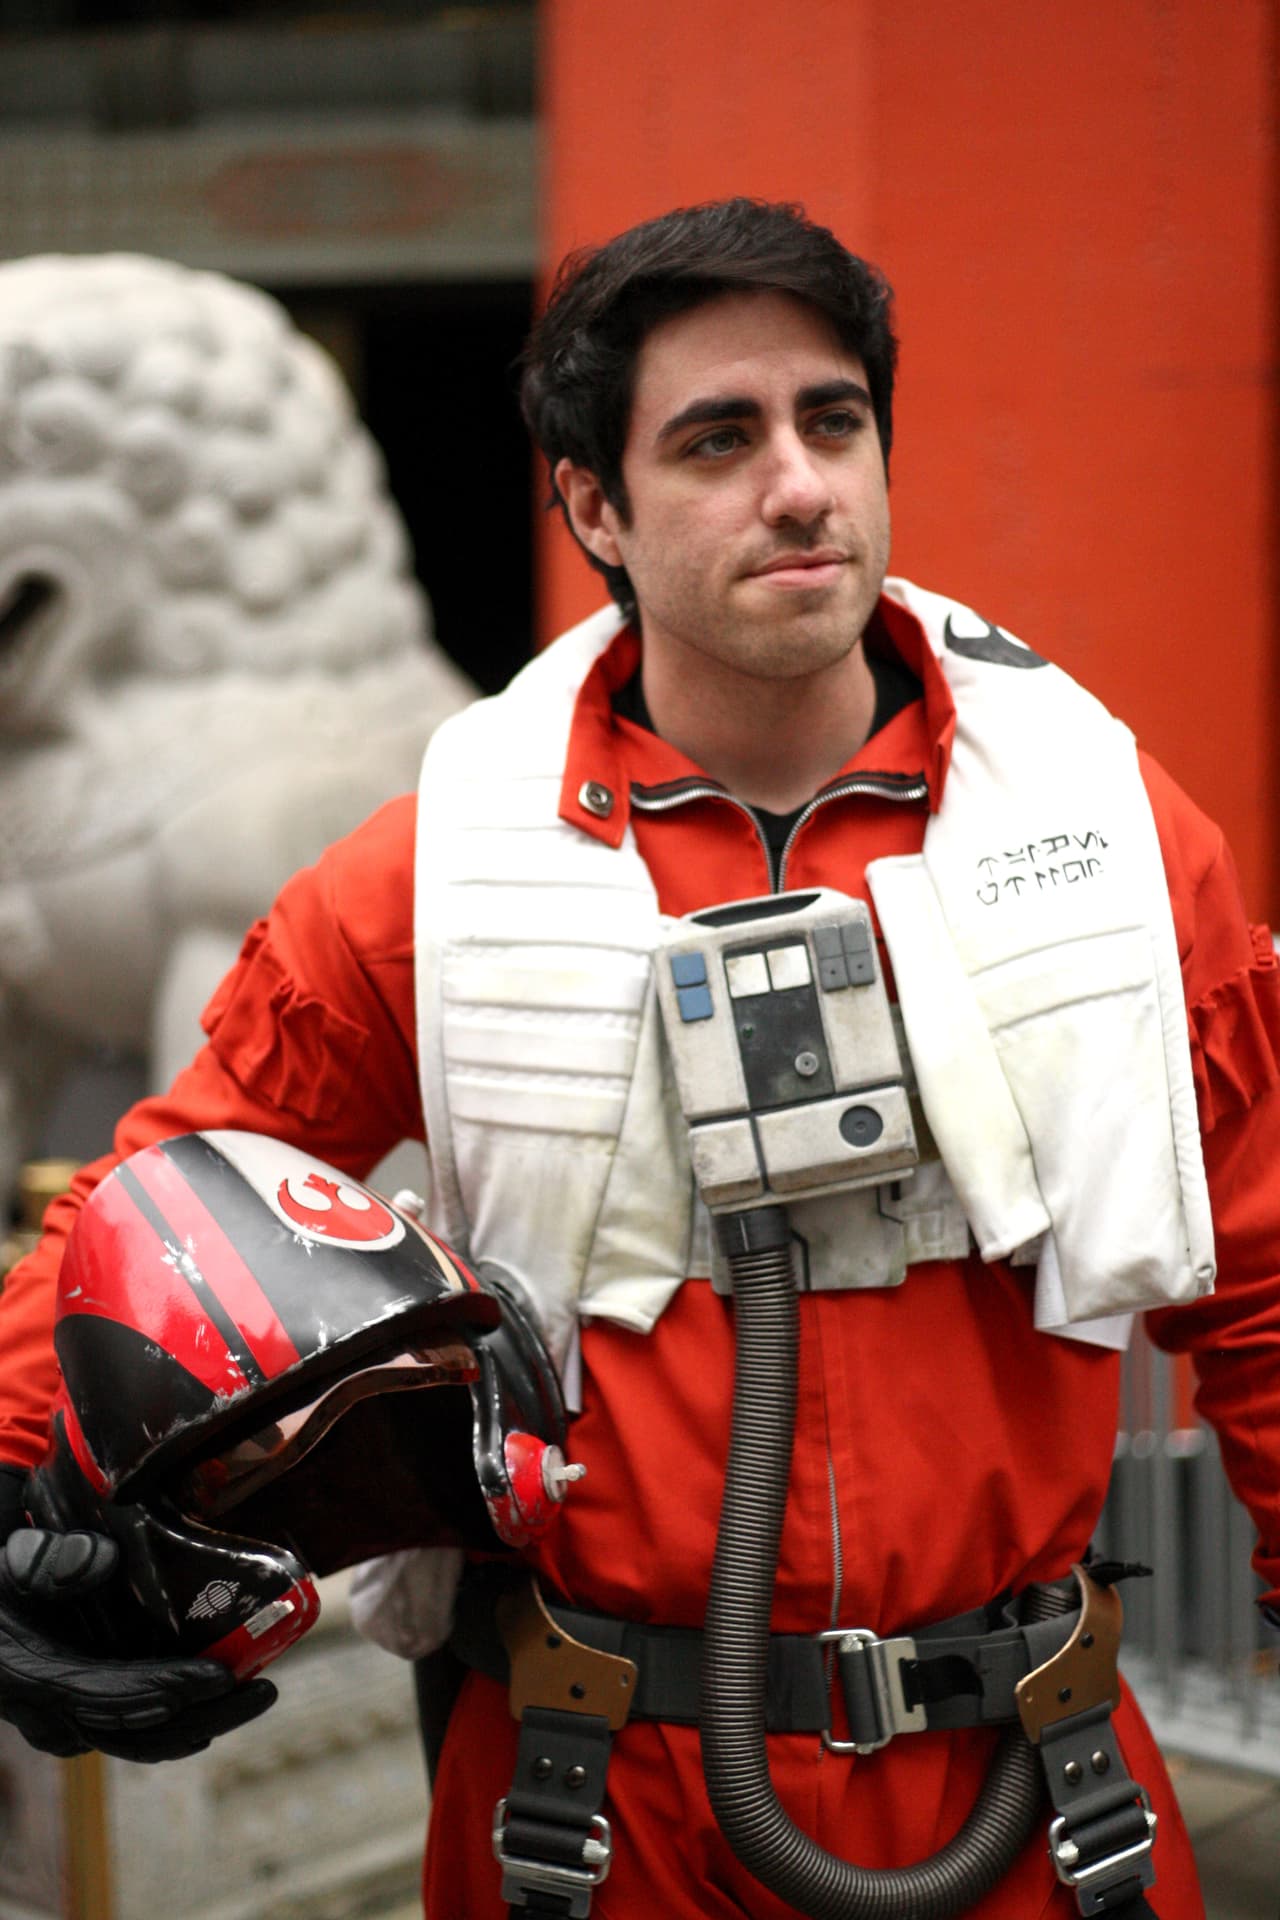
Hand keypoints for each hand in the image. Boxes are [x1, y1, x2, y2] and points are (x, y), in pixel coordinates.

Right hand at [0, 1470, 274, 1762]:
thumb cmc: (1, 1590)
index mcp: (31, 1678)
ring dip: (202, 1722)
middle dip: (204, 1717)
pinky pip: (137, 1730)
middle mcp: (50, 1717)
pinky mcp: (86, 1722)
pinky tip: (222, 1698)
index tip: (218, 1677)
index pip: (103, 1695)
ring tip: (257, 1694)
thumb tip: (101, 1558)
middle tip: (264, 1691)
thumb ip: (47, 1560)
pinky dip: (182, 1719)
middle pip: (136, 1733)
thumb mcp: (11, 1566)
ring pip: (141, 1740)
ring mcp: (68, 1727)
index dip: (164, 1689)